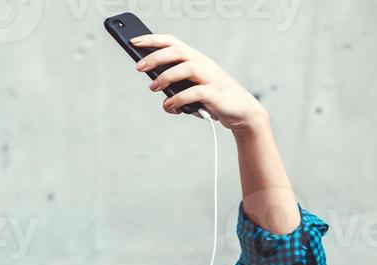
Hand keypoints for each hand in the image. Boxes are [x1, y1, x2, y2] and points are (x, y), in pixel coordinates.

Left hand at [129, 33, 268, 132]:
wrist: (242, 112)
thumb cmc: (212, 99)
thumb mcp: (190, 88)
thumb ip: (174, 85)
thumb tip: (152, 84)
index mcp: (195, 59)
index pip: (173, 42)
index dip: (153, 40)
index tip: (133, 42)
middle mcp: (203, 64)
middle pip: (178, 51)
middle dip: (156, 57)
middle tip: (138, 67)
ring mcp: (211, 78)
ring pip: (187, 67)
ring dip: (166, 77)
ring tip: (152, 88)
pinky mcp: (216, 94)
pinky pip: (196, 92)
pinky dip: (179, 99)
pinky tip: (170, 106)